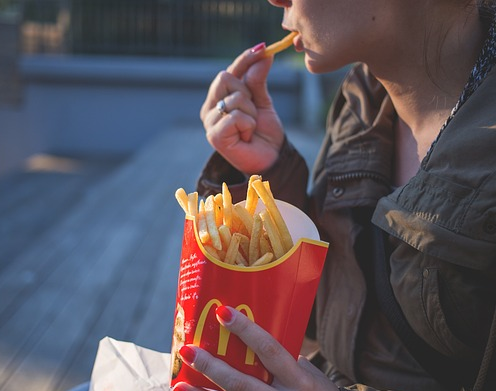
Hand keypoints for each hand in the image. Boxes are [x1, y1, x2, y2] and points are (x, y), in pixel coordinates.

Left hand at [173, 306, 337, 390]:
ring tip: (179, 382)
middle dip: (212, 367)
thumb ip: (282, 359)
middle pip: (242, 383)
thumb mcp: (309, 373)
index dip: (246, 331)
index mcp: (299, 379)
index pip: (269, 350)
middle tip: (188, 350)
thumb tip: (250, 338)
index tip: (222, 312)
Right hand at [200, 45, 285, 174]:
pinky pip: (235, 116)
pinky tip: (247, 137)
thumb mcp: (263, 102)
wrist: (271, 159)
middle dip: (247, 93)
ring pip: (234, 98)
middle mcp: (209, 109)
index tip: (263, 48)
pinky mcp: (214, 136)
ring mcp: (209, 123)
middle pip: (225, 78)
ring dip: (251, 113)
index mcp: (218, 99)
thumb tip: (264, 54)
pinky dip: (248, 125)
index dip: (244, 59)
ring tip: (250, 129)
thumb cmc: (264, 133)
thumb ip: (258, 80)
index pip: (228, 71)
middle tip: (253, 113)